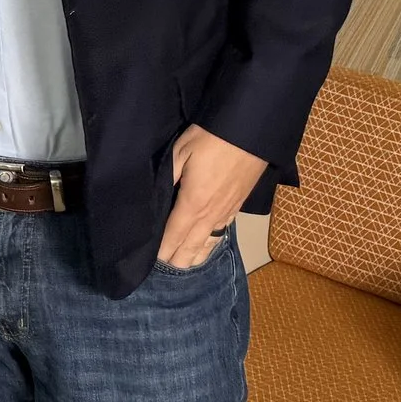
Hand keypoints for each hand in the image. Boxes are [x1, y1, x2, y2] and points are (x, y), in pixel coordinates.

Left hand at [160, 124, 266, 268]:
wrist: (250, 132)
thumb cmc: (211, 138)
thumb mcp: (180, 152)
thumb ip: (168, 178)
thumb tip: (157, 200)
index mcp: (192, 203)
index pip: (173, 236)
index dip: (162, 251)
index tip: (149, 262)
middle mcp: (210, 214)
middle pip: (191, 247)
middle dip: (176, 260)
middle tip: (163, 269)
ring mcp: (227, 212)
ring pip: (208, 244)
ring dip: (195, 257)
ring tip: (183, 267)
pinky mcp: (238, 207)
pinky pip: (222, 234)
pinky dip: (211, 245)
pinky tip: (207, 248)